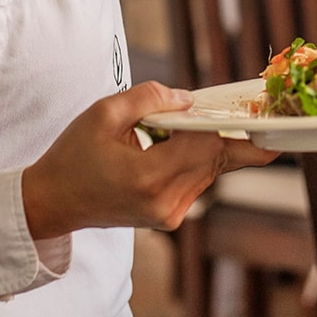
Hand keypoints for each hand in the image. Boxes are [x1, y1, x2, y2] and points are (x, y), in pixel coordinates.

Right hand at [20, 82, 275, 240]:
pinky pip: (198, 180)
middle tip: (262, 111)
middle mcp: (165, 202)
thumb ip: (149, 99)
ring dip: (212, 143)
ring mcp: (169, 215)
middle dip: (231, 131)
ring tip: (202, 119)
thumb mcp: (104, 114)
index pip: (206, 145)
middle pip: (217, 159)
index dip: (228, 122)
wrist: (53, 202)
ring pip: (211, 171)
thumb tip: (188, 98)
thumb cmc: (73, 155)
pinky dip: (198, 158)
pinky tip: (181, 140)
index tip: (251, 105)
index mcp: (148, 177)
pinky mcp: (169, 218)